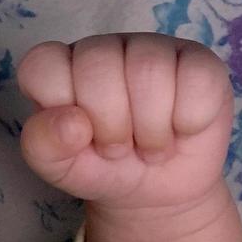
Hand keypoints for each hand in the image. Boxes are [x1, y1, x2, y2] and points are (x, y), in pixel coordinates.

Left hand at [16, 33, 233, 210]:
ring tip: (148, 144)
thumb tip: (70, 122)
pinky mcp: (199, 61)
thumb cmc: (98, 168)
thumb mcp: (57, 166)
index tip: (75, 135)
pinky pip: (197, 80)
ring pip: (149, 71)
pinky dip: (188, 121)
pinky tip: (181, 129)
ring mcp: (151, 48)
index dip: (59, 108)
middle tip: (116, 147)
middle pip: (98, 67)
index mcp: (58, 66)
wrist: (153, 192)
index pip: (42, 64)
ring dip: (150, 129)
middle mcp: (101, 49)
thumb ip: (43, 145)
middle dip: (109, 126)